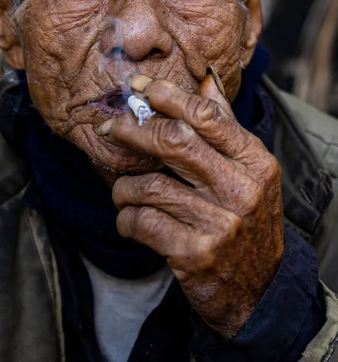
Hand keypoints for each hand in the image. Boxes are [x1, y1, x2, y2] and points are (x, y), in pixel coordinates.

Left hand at [97, 73, 284, 337]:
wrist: (258, 289)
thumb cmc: (245, 220)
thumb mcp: (248, 172)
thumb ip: (224, 126)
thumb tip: (206, 80)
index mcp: (254, 161)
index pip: (206, 116)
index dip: (167, 96)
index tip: (138, 87)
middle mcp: (241, 189)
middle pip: (174, 142)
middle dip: (133, 130)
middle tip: (109, 128)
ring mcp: (220, 223)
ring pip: (150, 185)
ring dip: (125, 188)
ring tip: (124, 194)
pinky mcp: (196, 254)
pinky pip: (142, 222)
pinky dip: (126, 219)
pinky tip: (129, 221)